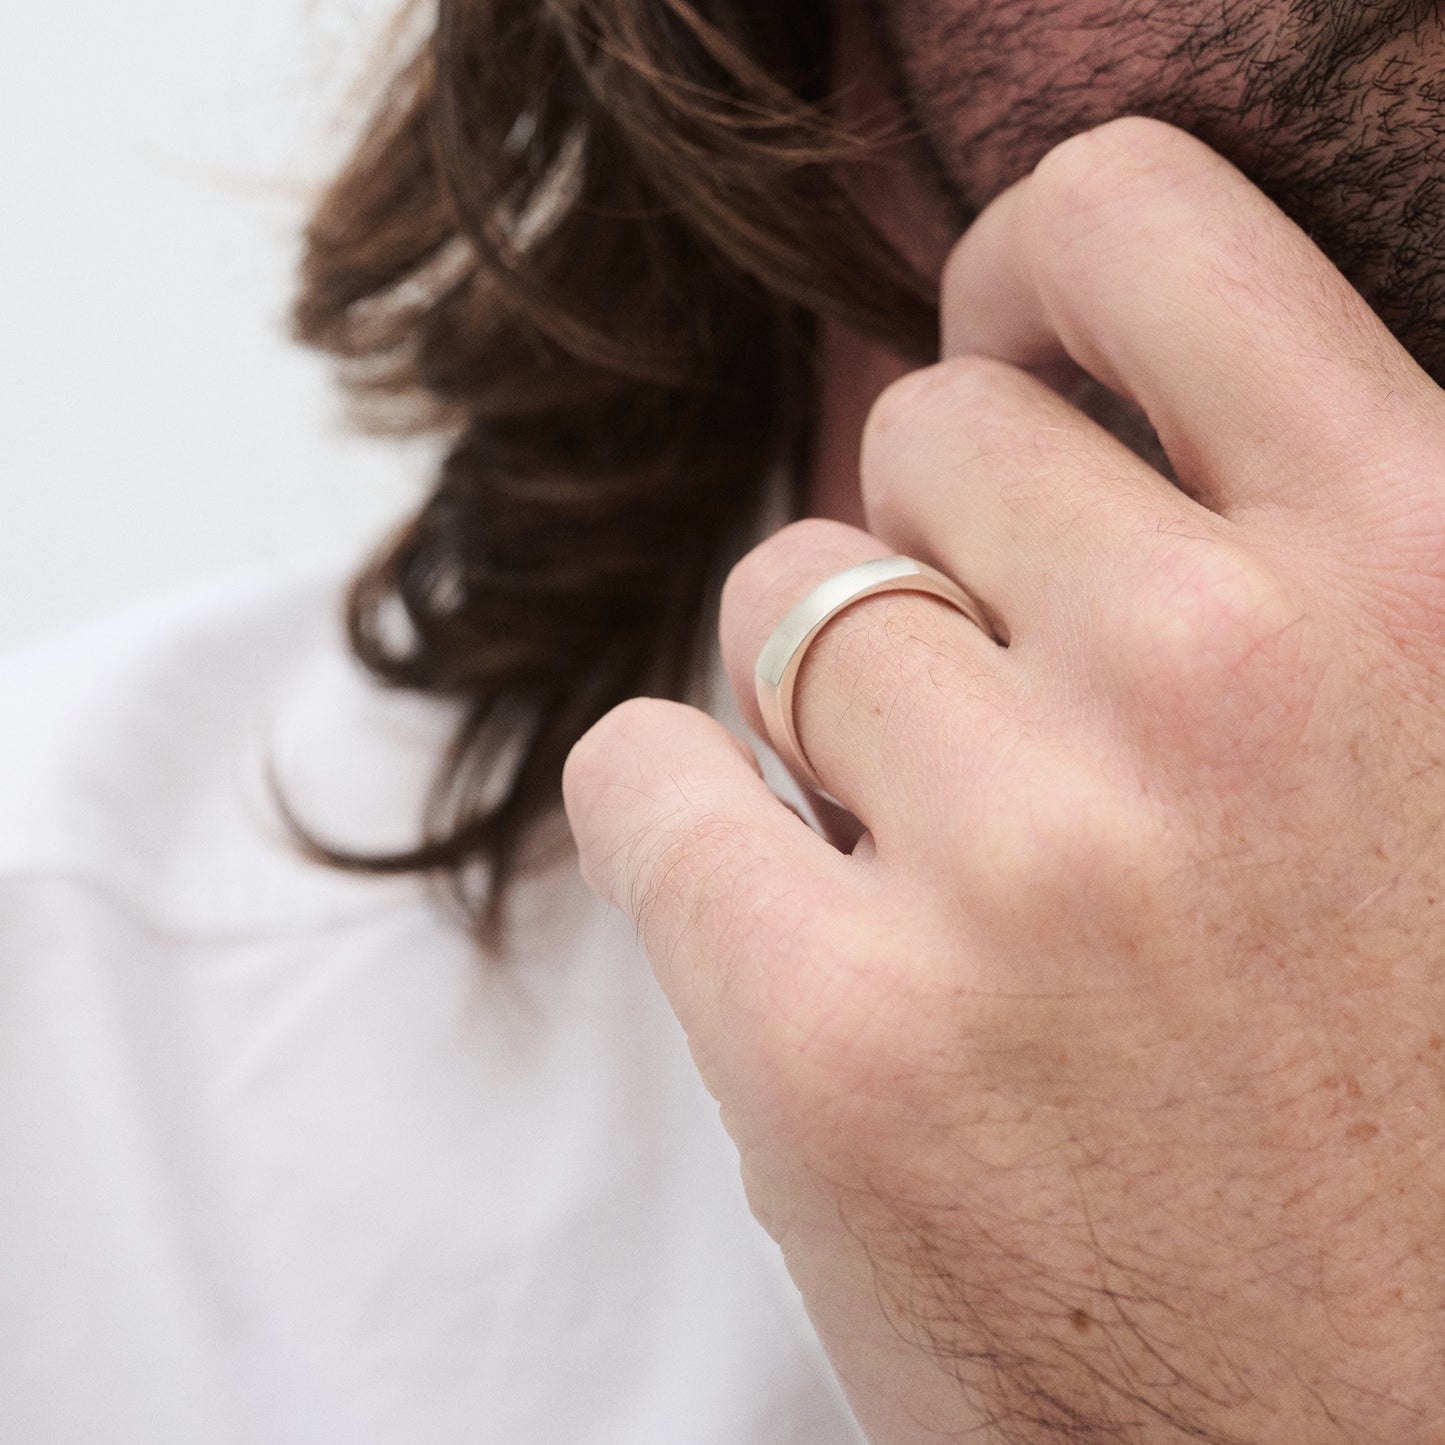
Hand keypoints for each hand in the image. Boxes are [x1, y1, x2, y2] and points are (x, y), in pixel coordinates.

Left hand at [564, 119, 1444, 1442]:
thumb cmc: (1405, 1086)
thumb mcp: (1440, 743)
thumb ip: (1297, 552)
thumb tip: (1053, 392)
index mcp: (1424, 563)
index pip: (1136, 223)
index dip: (1036, 272)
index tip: (1009, 361)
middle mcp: (1227, 681)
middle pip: (927, 441)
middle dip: (948, 556)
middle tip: (1022, 720)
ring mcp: (1024, 864)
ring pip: (783, 610)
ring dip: (829, 714)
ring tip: (952, 869)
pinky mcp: (838, 1040)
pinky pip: (644, 779)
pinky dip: (683, 815)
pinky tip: (791, 915)